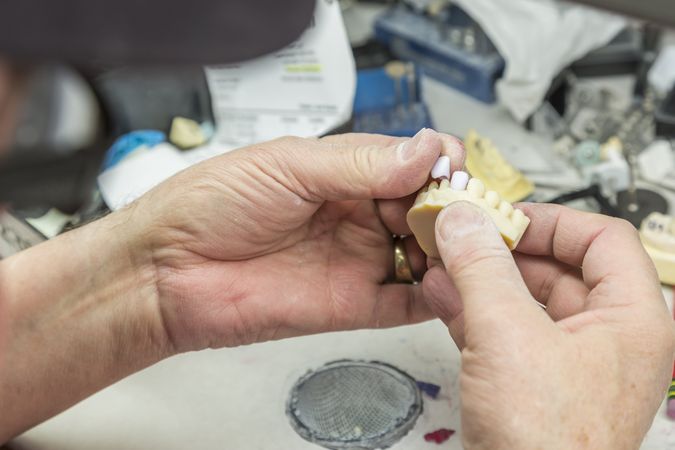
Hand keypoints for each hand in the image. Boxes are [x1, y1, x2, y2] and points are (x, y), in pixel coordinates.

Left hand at [129, 129, 464, 350]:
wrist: (168, 273)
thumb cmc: (209, 206)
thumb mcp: (287, 165)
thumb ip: (358, 163)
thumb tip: (423, 149)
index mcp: (342, 172)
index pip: (410, 162)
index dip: (437, 163)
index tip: (452, 169)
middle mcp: (356, 214)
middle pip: (426, 208)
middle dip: (450, 207)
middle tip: (463, 212)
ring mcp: (358, 259)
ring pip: (426, 253)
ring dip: (451, 249)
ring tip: (462, 246)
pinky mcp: (355, 304)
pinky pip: (408, 301)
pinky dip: (435, 294)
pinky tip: (446, 282)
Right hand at [423, 202, 674, 448]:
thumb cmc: (548, 442)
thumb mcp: (509, 335)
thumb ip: (483, 268)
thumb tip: (464, 220)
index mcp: (631, 319)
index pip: (601, 239)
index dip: (551, 219)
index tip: (504, 215)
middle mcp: (605, 337)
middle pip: (556, 266)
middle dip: (502, 248)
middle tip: (461, 232)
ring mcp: (565, 361)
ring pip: (522, 297)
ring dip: (479, 275)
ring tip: (441, 256)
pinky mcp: (530, 381)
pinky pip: (502, 328)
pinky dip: (470, 307)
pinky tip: (439, 291)